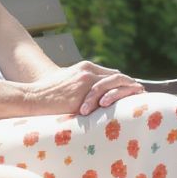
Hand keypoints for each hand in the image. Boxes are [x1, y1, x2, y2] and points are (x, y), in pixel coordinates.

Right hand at [21, 61, 144, 115]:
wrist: (33, 98)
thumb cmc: (47, 97)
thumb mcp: (67, 86)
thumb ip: (82, 88)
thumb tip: (93, 103)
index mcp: (84, 68)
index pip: (111, 74)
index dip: (124, 83)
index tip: (133, 92)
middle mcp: (88, 71)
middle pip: (119, 77)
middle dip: (132, 87)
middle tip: (143, 96)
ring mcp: (88, 80)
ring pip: (118, 84)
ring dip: (131, 93)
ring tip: (142, 104)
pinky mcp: (86, 91)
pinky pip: (111, 95)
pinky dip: (123, 100)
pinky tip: (131, 109)